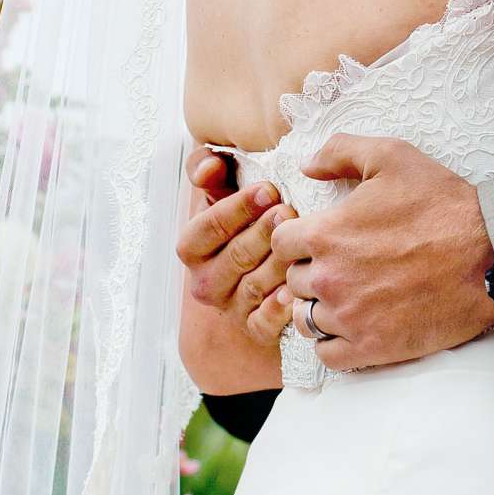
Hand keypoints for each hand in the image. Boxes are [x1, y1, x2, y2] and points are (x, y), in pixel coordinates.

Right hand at [178, 149, 294, 348]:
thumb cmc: (243, 227)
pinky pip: (263, 324)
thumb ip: (209, 170)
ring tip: (300, 243)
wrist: (260, 278)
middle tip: (289, 212)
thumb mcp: (222, 195)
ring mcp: (230, 307)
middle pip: (234, 257)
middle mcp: (206, 281)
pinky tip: (294, 292)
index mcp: (193, 248)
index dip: (237, 207)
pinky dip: (278, 309)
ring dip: (278, 263)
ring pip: (254, 286)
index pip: (207, 228)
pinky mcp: (254, 329)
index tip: (269, 188)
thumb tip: (209, 165)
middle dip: (262, 233)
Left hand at [271, 134, 493, 373]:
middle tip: (343, 266)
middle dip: (311, 271)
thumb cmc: (444, 204)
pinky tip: (353, 327)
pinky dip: (333, 343)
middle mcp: (329, 279)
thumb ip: (340, 151)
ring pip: (305, 320)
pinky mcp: (373, 348)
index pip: (279, 242)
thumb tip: (306, 165)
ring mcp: (349, 317)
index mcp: (325, 234)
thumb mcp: (393, 156)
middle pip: (293, 281)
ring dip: (319, 308)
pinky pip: (328, 355)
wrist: (492, 254)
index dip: (297, 239)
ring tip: (347, 297)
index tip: (320, 239)